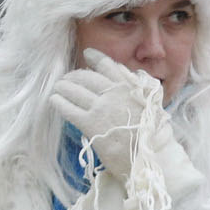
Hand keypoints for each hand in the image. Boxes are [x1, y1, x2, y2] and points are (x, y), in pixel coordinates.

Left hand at [50, 50, 164, 177]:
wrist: (152, 155)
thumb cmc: (155, 133)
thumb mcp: (152, 103)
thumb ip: (136, 87)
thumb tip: (121, 72)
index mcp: (129, 87)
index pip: (108, 65)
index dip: (95, 57)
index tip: (87, 54)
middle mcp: (113, 93)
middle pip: (85, 77)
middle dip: (73, 76)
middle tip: (66, 79)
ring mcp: (101, 108)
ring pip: (74, 90)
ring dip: (62, 87)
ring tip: (58, 88)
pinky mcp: (90, 124)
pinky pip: (68, 109)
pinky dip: (59, 102)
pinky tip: (54, 100)